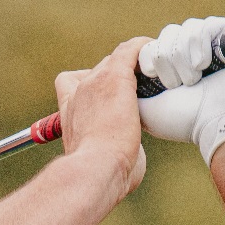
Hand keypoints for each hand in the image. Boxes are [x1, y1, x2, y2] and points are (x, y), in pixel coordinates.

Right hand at [55, 37, 147, 199]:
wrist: (95, 169)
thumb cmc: (101, 176)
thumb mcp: (101, 161)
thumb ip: (115, 150)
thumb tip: (131, 157)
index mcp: (68, 114)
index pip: (69, 82)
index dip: (87, 81)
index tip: (106, 91)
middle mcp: (77, 94)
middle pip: (98, 69)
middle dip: (119, 74)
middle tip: (142, 85)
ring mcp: (94, 83)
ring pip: (116, 59)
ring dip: (133, 62)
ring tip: (155, 69)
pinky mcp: (114, 78)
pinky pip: (130, 50)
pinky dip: (142, 48)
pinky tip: (155, 52)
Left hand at [138, 17, 224, 163]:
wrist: (223, 125)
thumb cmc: (186, 120)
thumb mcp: (145, 107)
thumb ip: (127, 88)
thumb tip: (115, 68)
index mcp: (176, 65)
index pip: (154, 43)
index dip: (149, 56)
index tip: (152, 76)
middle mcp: (196, 52)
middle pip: (168, 34)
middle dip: (165, 58)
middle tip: (175, 84)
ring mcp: (217, 43)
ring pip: (186, 29)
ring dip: (182, 55)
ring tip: (192, 79)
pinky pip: (208, 24)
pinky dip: (199, 43)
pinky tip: (203, 64)